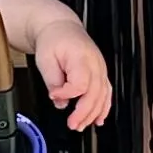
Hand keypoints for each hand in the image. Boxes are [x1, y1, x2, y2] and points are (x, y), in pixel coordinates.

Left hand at [32, 10, 111, 129]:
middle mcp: (95, 64)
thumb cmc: (53, 39)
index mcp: (81, 57)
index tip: (54, 96)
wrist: (61, 27)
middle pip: (95, 93)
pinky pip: (107, 93)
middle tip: (72, 124)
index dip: (67, 94)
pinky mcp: (101, 73)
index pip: (80, 83)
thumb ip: (52, 80)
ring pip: (103, 96)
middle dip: (84, 112)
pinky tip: (99, 119)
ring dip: (93, 114)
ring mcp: (100, 68)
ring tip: (81, 125)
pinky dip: (104, 108)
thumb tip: (60, 100)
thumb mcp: (45, 58)